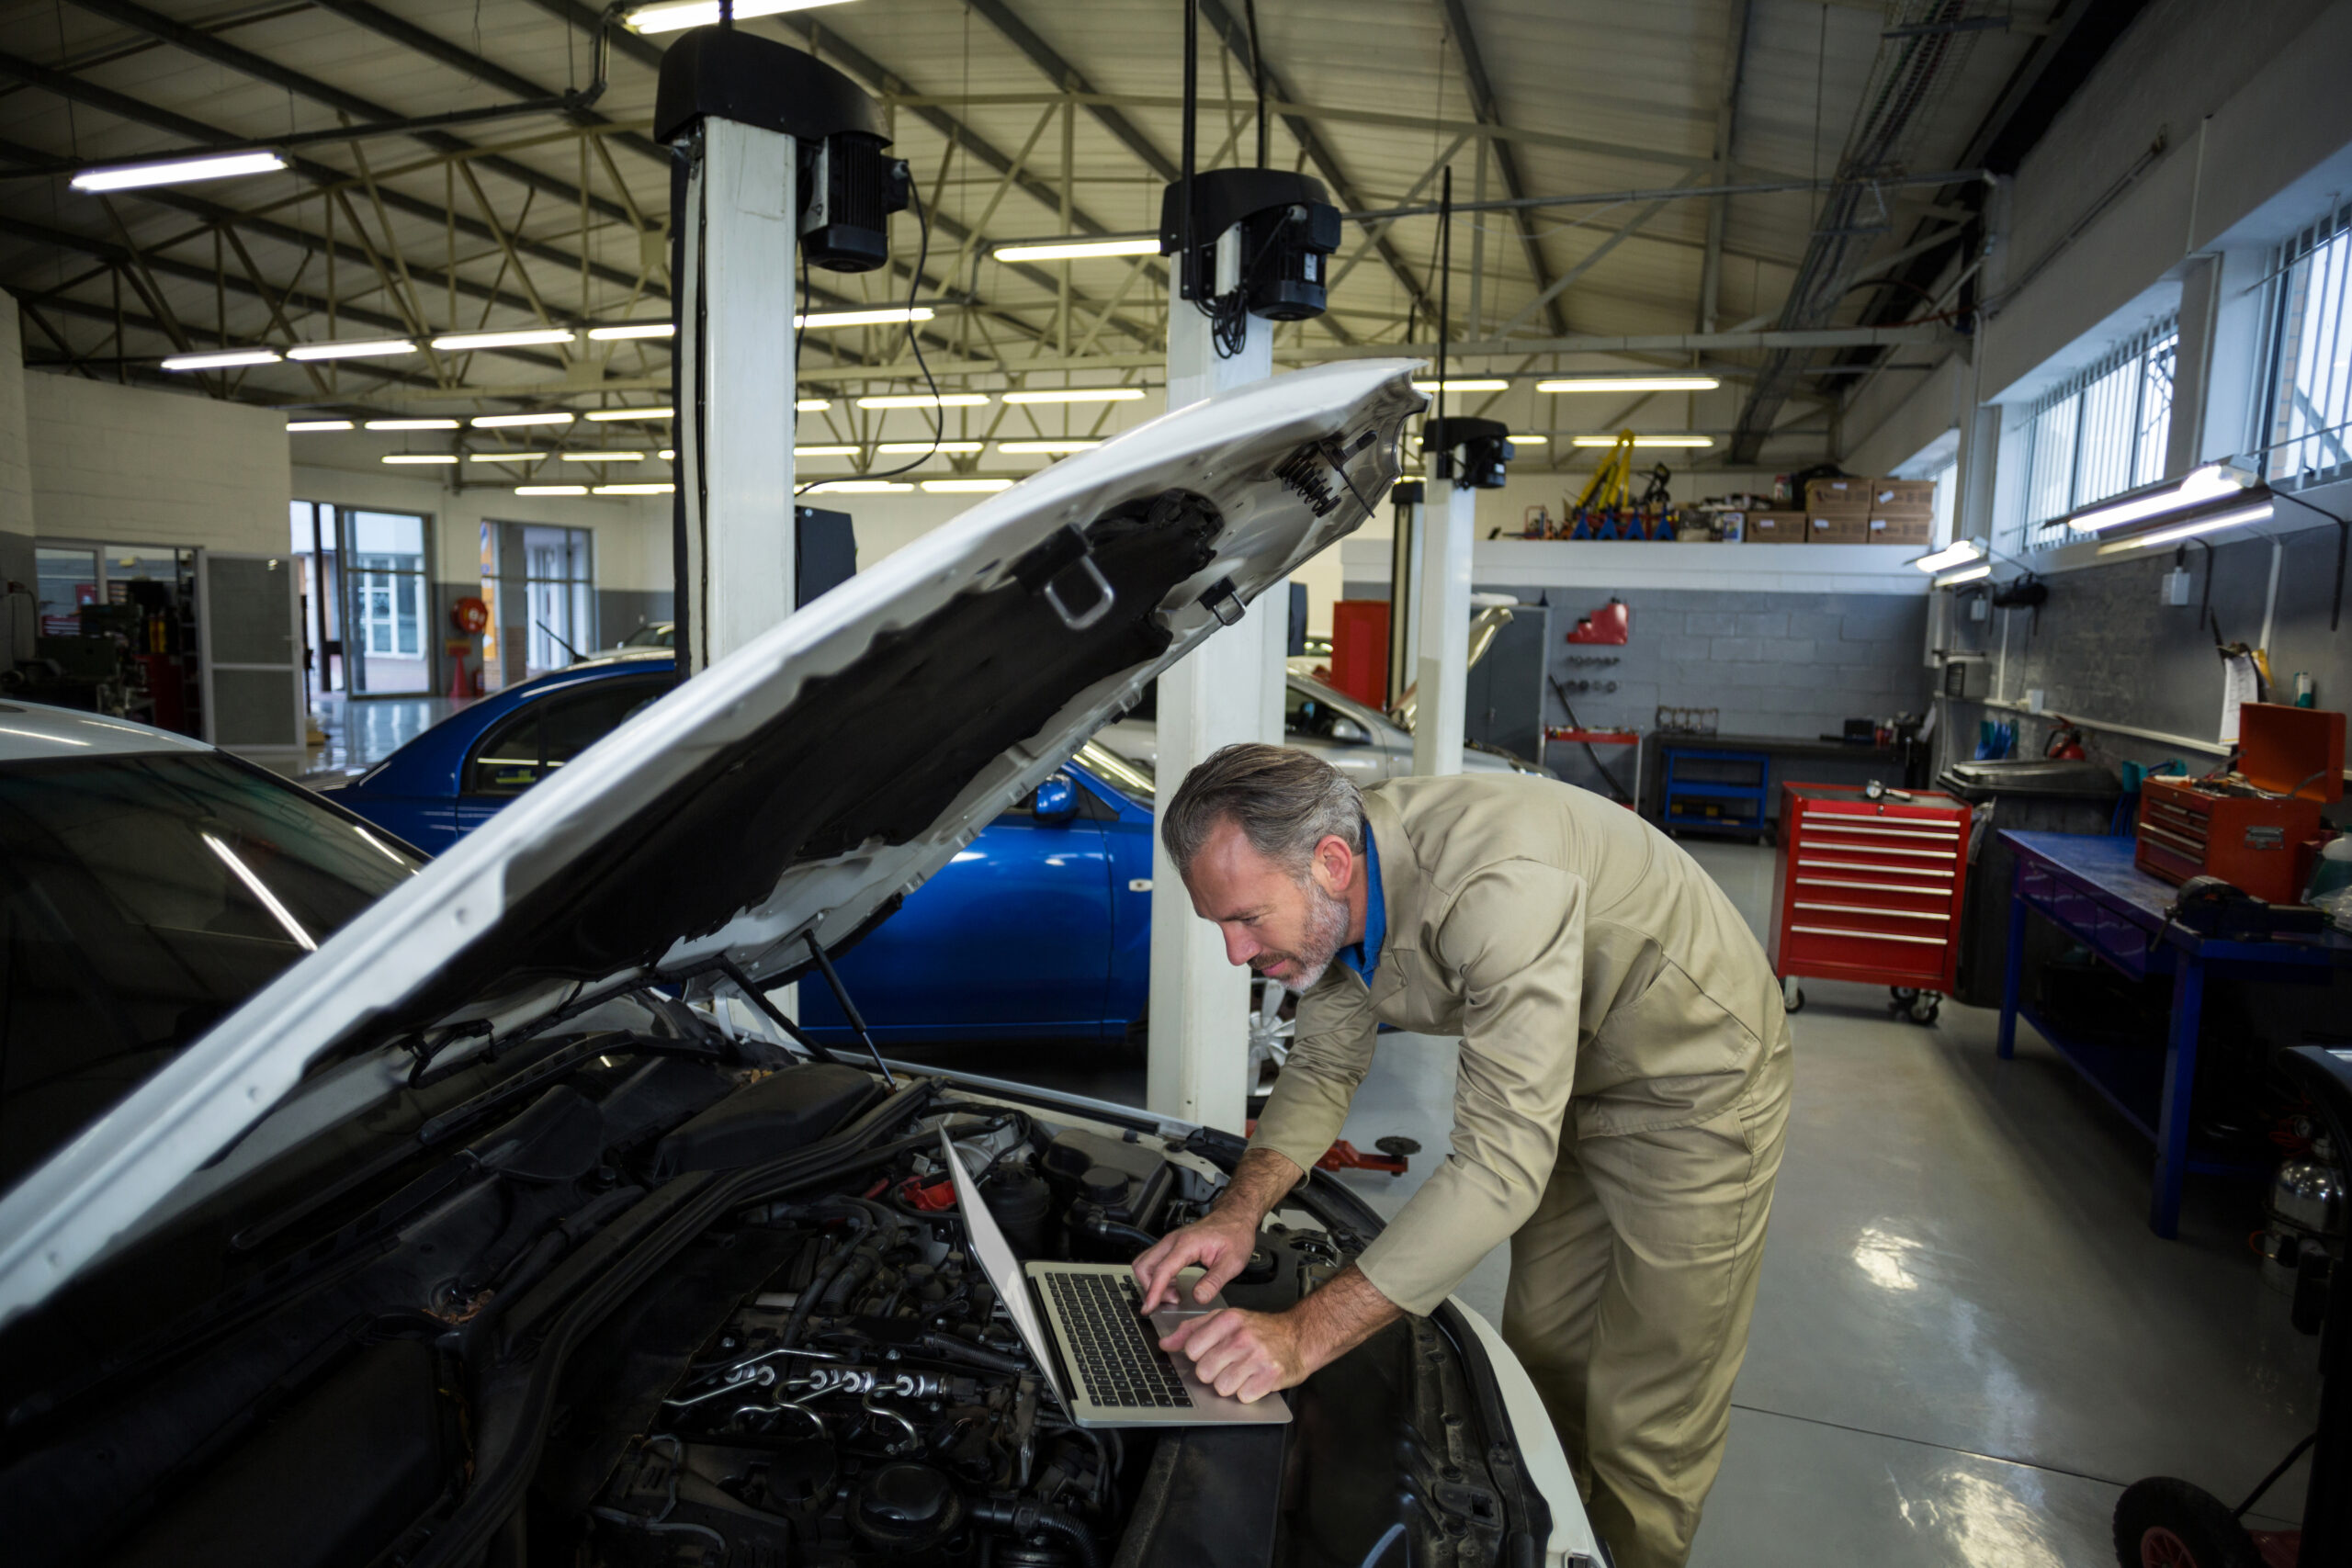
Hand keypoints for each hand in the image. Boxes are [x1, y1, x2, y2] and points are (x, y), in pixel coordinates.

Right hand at [1130, 1211, 1259, 1313]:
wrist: (1235, 1217)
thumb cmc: (1235, 1235)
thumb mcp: (1232, 1262)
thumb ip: (1214, 1282)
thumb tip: (1199, 1298)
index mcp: (1187, 1244)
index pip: (1162, 1271)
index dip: (1153, 1292)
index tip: (1149, 1308)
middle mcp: (1173, 1241)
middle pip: (1143, 1265)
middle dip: (1150, 1288)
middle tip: (1170, 1301)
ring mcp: (1170, 1242)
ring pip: (1144, 1263)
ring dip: (1152, 1283)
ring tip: (1173, 1295)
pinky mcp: (1171, 1245)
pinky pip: (1153, 1262)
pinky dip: (1156, 1277)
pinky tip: (1173, 1286)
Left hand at [1158, 1307, 1306, 1402]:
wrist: (1299, 1337)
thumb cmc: (1259, 1330)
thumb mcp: (1224, 1320)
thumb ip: (1192, 1330)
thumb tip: (1165, 1344)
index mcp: (1227, 1320)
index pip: (1191, 1349)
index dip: (1198, 1356)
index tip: (1210, 1352)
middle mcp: (1242, 1337)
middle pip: (1204, 1372)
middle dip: (1214, 1373)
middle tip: (1229, 1364)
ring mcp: (1257, 1356)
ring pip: (1221, 1388)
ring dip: (1230, 1385)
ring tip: (1243, 1372)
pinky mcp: (1271, 1375)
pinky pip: (1243, 1396)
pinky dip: (1247, 1393)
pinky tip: (1255, 1380)